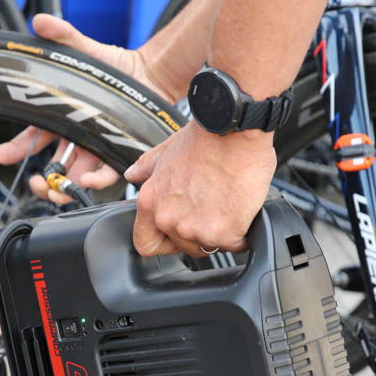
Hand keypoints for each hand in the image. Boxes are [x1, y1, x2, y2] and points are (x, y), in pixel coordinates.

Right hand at [0, 13, 175, 203]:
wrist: (150, 73)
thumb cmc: (114, 64)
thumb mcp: (84, 49)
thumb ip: (63, 36)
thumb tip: (41, 22)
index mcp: (60, 115)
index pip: (32, 136)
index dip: (15, 149)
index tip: (0, 156)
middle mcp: (75, 135)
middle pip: (52, 165)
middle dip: (42, 180)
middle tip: (37, 184)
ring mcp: (95, 146)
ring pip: (75, 175)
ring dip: (64, 186)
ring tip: (60, 189)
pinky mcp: (116, 152)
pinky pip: (104, 173)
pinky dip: (95, 180)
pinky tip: (90, 180)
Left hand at [124, 121, 276, 256]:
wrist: (233, 129)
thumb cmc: (205, 137)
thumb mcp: (166, 150)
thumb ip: (146, 168)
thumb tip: (132, 174)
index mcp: (150, 201)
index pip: (145, 243)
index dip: (162, 242)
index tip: (175, 237)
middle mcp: (168, 218)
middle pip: (183, 246)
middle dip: (197, 232)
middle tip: (212, 208)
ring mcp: (195, 229)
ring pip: (209, 246)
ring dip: (220, 232)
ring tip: (227, 204)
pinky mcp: (223, 233)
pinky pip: (235, 245)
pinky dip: (242, 232)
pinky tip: (243, 209)